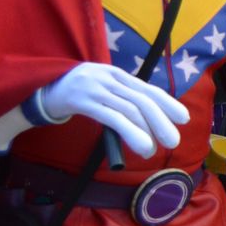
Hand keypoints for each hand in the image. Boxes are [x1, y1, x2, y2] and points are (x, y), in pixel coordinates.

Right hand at [42, 62, 190, 158]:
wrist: (40, 88)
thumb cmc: (78, 93)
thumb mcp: (103, 90)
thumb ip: (123, 99)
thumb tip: (150, 120)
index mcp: (118, 74)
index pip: (148, 89)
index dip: (168, 103)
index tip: (184, 118)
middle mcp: (110, 78)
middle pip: (143, 100)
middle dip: (161, 121)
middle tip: (174, 141)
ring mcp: (96, 88)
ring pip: (129, 109)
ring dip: (146, 131)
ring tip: (153, 151)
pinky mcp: (83, 101)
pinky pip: (112, 117)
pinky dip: (130, 131)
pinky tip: (140, 144)